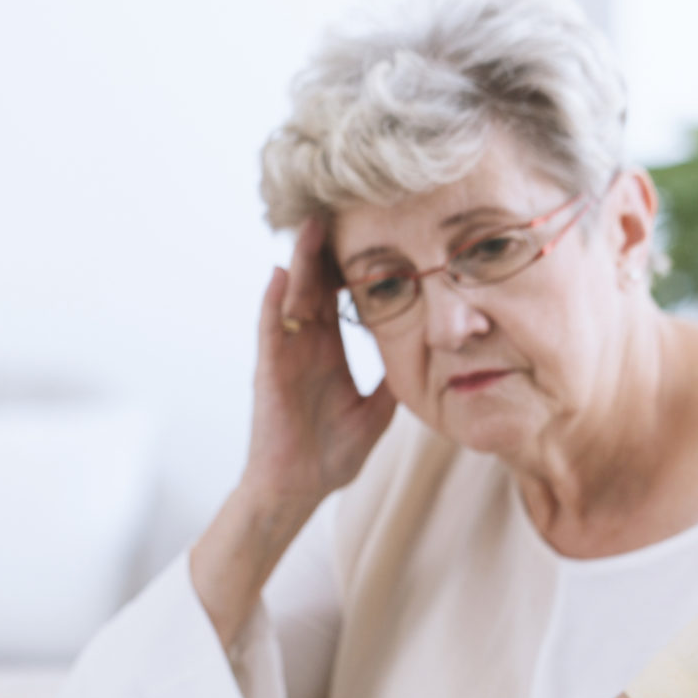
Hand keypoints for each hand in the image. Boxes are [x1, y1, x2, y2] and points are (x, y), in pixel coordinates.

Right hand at [245, 216, 396, 505]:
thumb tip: (427, 356)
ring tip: (311, 225)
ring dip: (301, 262)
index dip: (353, 265)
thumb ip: (393, 380)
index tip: (373, 231)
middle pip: (317, 286)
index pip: (342, 297)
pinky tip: (281, 273)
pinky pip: (271, 330)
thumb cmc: (332, 455)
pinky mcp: (269, 371)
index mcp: (330, 352)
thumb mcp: (376, 412)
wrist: (299, 489)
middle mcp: (307, 346)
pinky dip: (274, 302)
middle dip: (327, 249)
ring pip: (294, 297)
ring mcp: (286, 355)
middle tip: (340, 208)